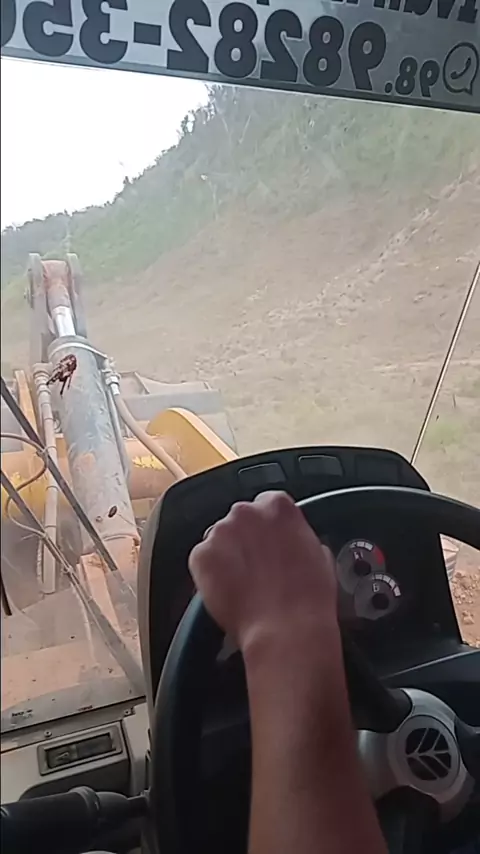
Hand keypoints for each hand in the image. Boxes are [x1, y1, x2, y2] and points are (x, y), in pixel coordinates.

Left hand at [188, 491, 336, 652]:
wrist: (286, 629)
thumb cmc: (308, 598)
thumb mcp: (319, 555)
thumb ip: (299, 537)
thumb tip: (294, 542)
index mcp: (277, 506)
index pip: (265, 505)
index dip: (267, 529)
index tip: (269, 543)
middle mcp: (246, 512)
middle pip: (240, 519)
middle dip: (245, 539)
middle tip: (257, 567)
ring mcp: (220, 532)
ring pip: (219, 539)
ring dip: (227, 555)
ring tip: (243, 583)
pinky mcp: (201, 556)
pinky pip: (202, 559)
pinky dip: (210, 573)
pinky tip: (229, 591)